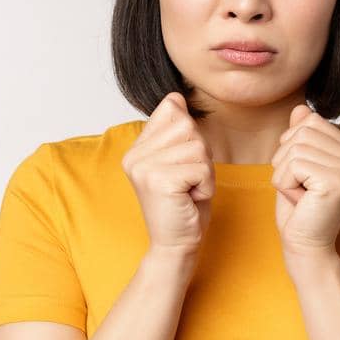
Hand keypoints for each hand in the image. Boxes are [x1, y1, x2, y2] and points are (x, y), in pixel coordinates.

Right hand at [123, 92, 213, 254]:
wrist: (177, 243)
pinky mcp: (157, 180)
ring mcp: (142, 167)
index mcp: (138, 147)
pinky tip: (189, 199)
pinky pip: (201, 168)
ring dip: (204, 172)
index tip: (182, 165)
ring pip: (198, 147)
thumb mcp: (184, 160)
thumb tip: (175, 96)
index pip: (173, 110)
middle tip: (188, 181)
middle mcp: (134, 154)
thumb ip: (177, 130)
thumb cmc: (185, 204)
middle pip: (189, 127)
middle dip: (201, 156)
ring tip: (188, 190)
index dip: (192, 138)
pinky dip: (205, 185)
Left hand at [272, 104, 339, 257]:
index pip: (312, 121)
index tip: (304, 176)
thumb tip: (301, 108)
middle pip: (302, 131)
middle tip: (300, 187)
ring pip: (295, 148)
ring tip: (300, 195)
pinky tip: (300, 201)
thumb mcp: (297, 165)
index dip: (294, 147)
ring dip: (284, 174)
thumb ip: (303, 136)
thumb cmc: (300, 208)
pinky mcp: (337, 182)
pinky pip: (293, 165)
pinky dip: (285, 184)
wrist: (305, 246)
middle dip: (286, 159)